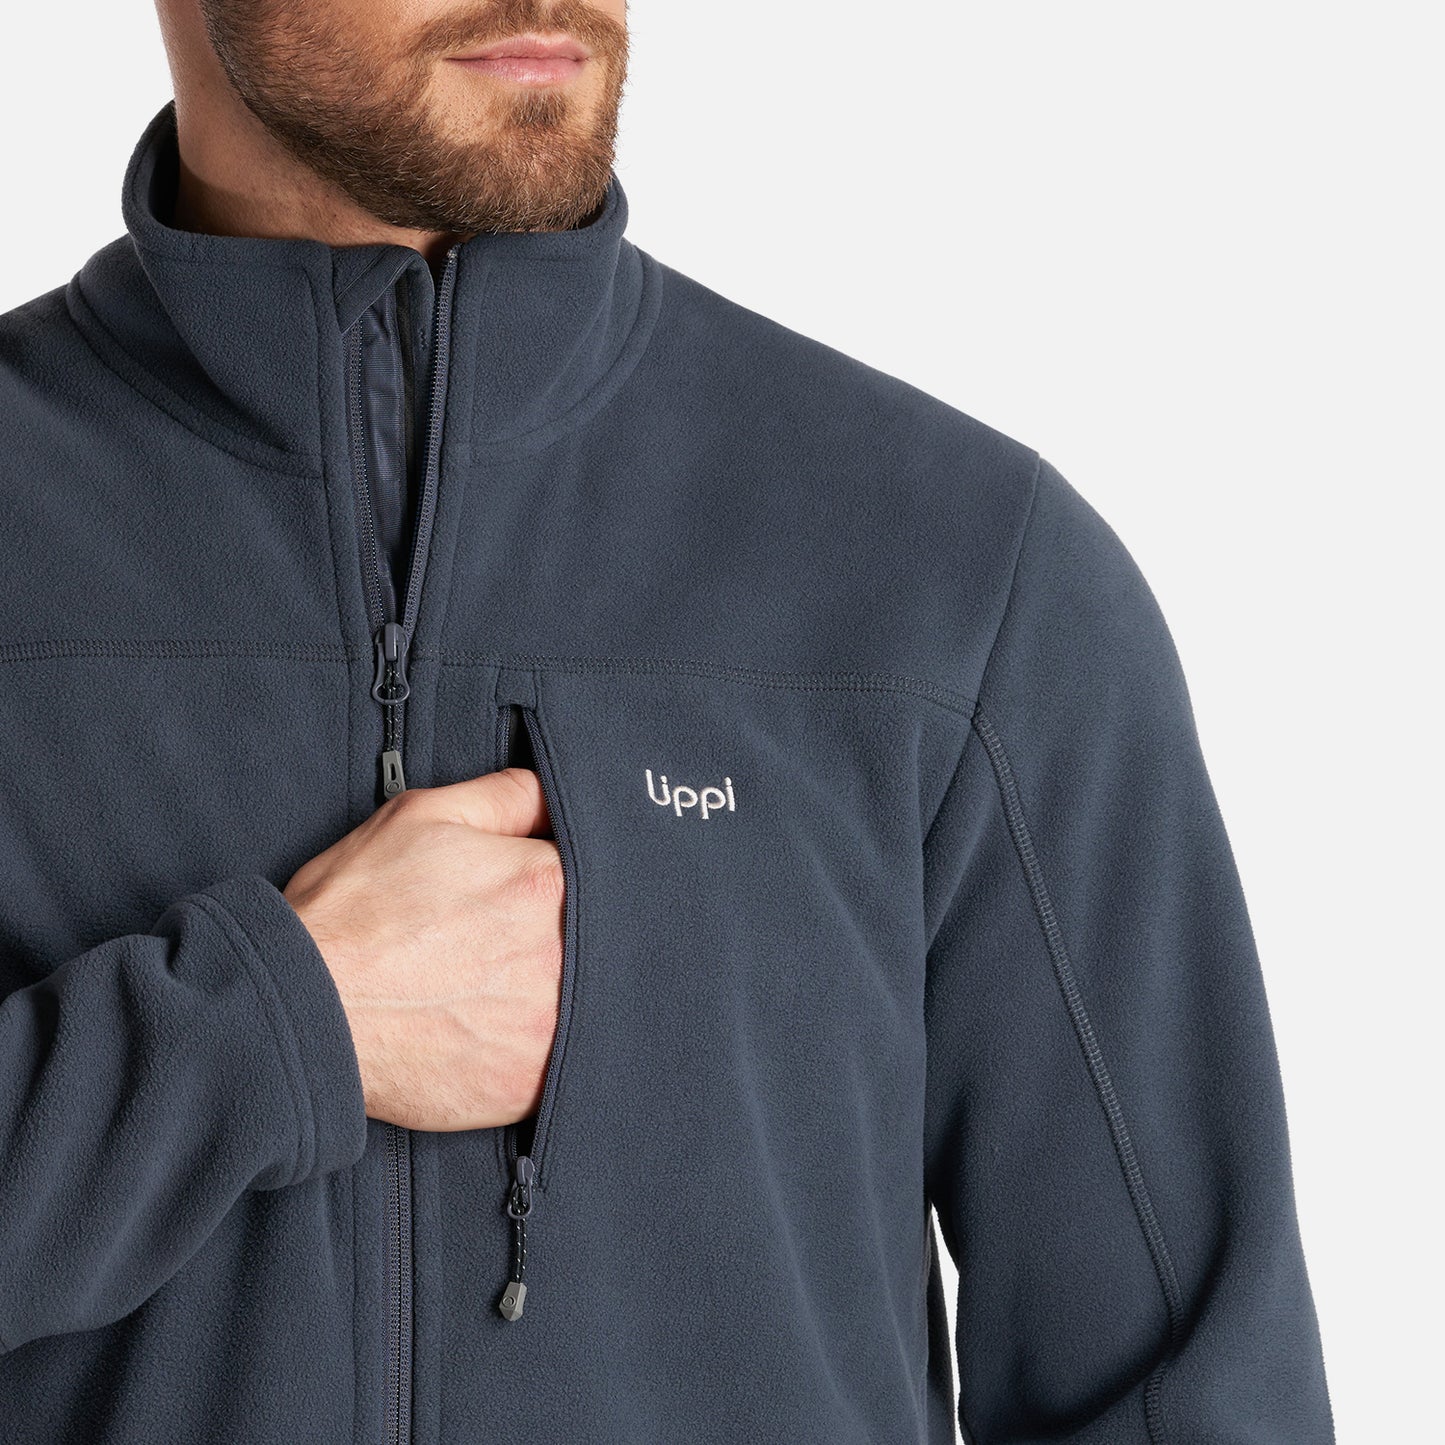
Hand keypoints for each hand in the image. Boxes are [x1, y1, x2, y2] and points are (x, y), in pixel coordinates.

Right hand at [282, 769, 562, 1131]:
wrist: (301, 1013)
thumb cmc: (353, 914)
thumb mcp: (421, 816)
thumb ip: (506, 795)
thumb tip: (554, 793)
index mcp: (543, 880)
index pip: (593, 866)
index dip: (561, 874)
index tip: (531, 891)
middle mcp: (561, 953)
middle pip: (599, 935)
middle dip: (563, 935)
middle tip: (504, 943)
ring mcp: (549, 1024)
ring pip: (588, 999)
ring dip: (557, 991)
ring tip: (496, 987)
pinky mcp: (530, 1082)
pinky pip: (561, 1061)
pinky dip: (536, 1048)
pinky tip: (496, 1033)